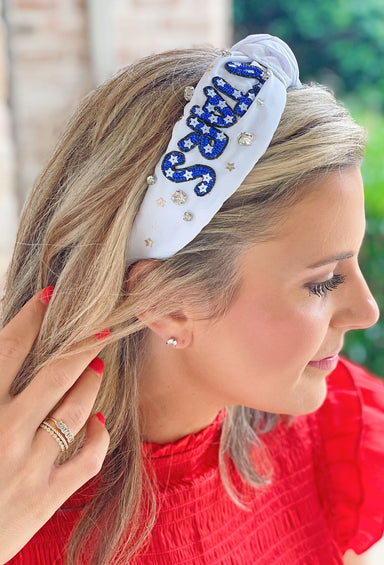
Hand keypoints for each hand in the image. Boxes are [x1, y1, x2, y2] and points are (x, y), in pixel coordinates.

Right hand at [0, 288, 109, 562]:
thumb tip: (6, 357)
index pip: (9, 349)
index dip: (30, 318)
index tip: (47, 297)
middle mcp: (6, 432)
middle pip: (54, 375)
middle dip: (80, 346)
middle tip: (99, 328)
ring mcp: (29, 466)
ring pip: (75, 411)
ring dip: (90, 386)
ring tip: (97, 369)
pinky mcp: (45, 497)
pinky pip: (87, 460)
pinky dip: (98, 438)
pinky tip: (99, 422)